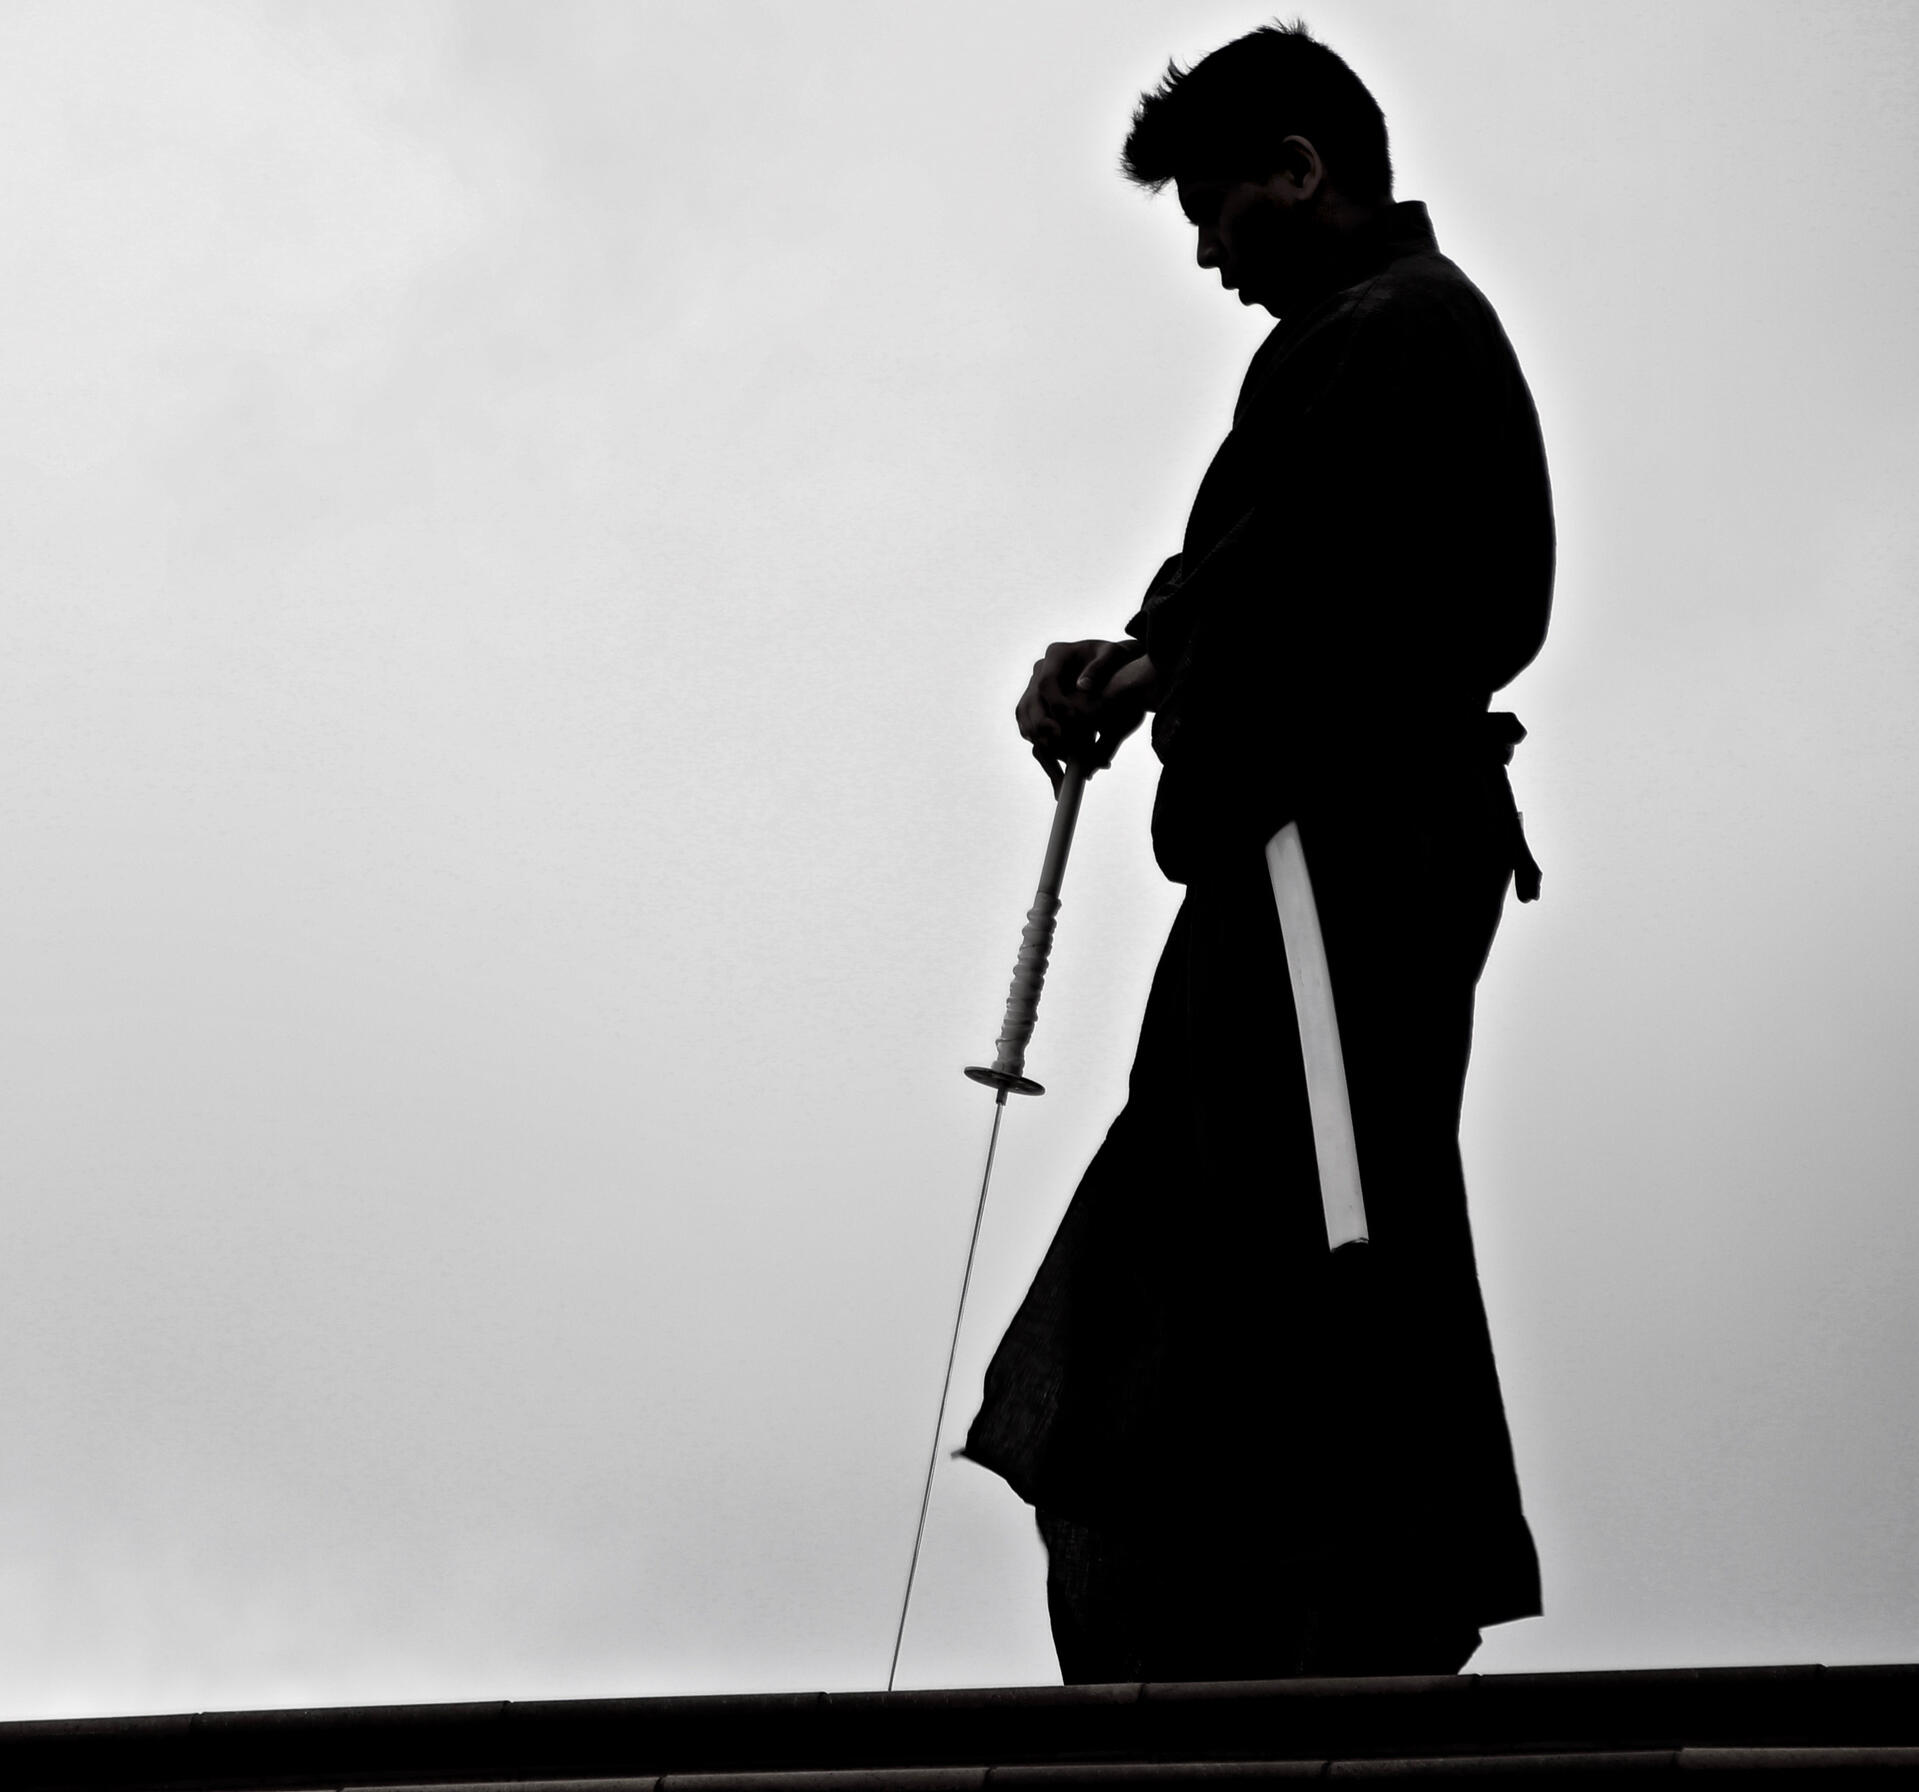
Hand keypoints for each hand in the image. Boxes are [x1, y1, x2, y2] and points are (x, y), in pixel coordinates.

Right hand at [1016, 638, 1160, 789]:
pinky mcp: (1036, 709)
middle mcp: (1040, 672)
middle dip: (1043, 730)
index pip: (1046, 683)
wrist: (1114, 667)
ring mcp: (1034, 690)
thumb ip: (1101, 668)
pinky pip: (1030, 731)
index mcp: (1057, 655)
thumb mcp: (1115, 657)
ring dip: (1041, 744)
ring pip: (1026, 721)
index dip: (1056, 705)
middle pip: (1029, 705)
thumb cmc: (1117, 661)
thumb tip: (1083, 687)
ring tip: (1063, 766)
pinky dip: (1042, 749)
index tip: (1073, 724)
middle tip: (1062, 750)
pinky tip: (1060, 766)